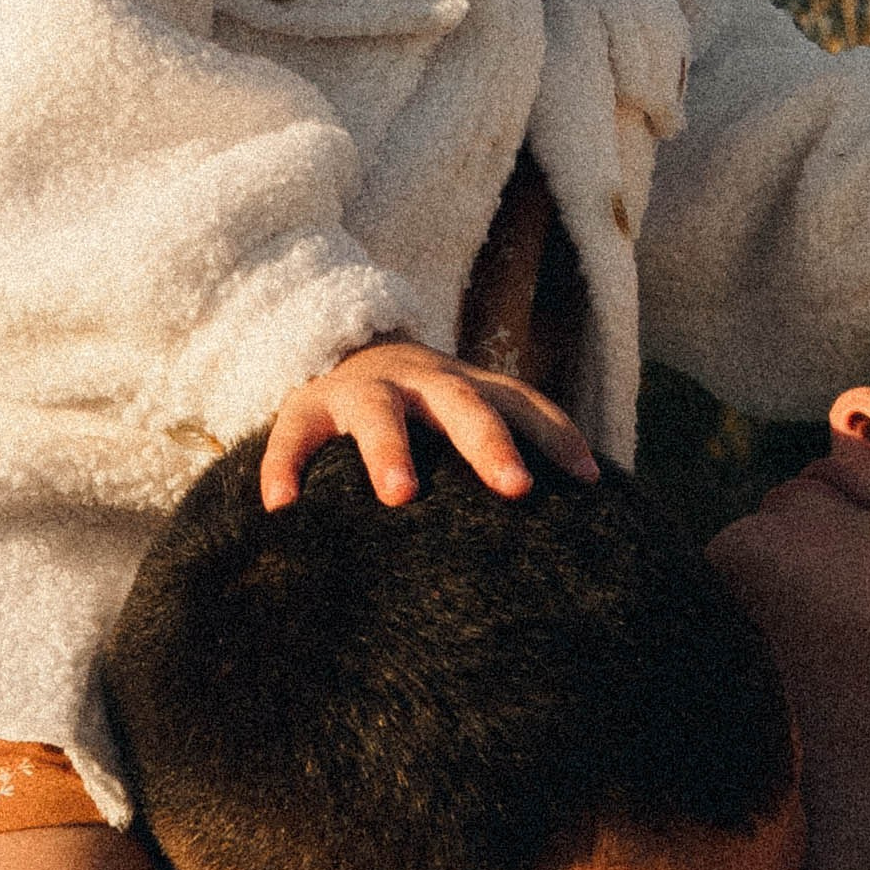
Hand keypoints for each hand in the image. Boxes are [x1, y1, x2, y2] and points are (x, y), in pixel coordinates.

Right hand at [260, 338, 598, 509]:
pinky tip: (280, 507)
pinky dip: (285, 467)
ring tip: (401, 496)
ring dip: (391, 451)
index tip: (587, 481)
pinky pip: (293, 436)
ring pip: (379, 414)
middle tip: (516, 488)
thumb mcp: (467, 418)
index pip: (523, 404)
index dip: (557, 436)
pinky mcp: (306, 408)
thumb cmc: (425, 415)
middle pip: (462, 403)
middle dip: (489, 442)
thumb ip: (512, 451)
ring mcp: (363, 392)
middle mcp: (423, 383)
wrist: (344, 353)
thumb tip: (589, 516)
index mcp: (470, 388)